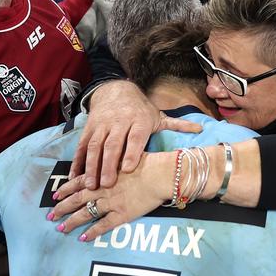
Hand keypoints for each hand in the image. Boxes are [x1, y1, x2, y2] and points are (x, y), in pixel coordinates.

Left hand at [51, 150, 171, 240]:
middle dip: (63, 207)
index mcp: (103, 174)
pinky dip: (92, 232)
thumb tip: (106, 162)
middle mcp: (103, 189)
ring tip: (60, 228)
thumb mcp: (125, 156)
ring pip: (86, 213)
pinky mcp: (122, 215)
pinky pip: (103, 226)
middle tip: (50, 215)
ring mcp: (111, 203)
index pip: (79, 182)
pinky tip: (82, 238)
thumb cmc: (147, 162)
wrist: (161, 174)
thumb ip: (112, 162)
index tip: (55, 195)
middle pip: (77, 199)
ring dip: (72, 221)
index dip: (66, 189)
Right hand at [69, 80, 201, 188]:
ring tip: (89, 184)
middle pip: (112, 145)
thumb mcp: (158, 116)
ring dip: (91, 166)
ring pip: (95, 147)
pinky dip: (77, 161)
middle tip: (106, 184)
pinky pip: (82, 146)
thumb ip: (178, 125)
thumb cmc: (141, 110)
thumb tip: (201, 129)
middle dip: (108, 165)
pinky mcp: (89, 129)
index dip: (132, 152)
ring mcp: (102, 126)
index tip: (129, 168)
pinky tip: (74, 176)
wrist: (115, 90)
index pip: (135, 137)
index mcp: (139, 121)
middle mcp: (119, 123)